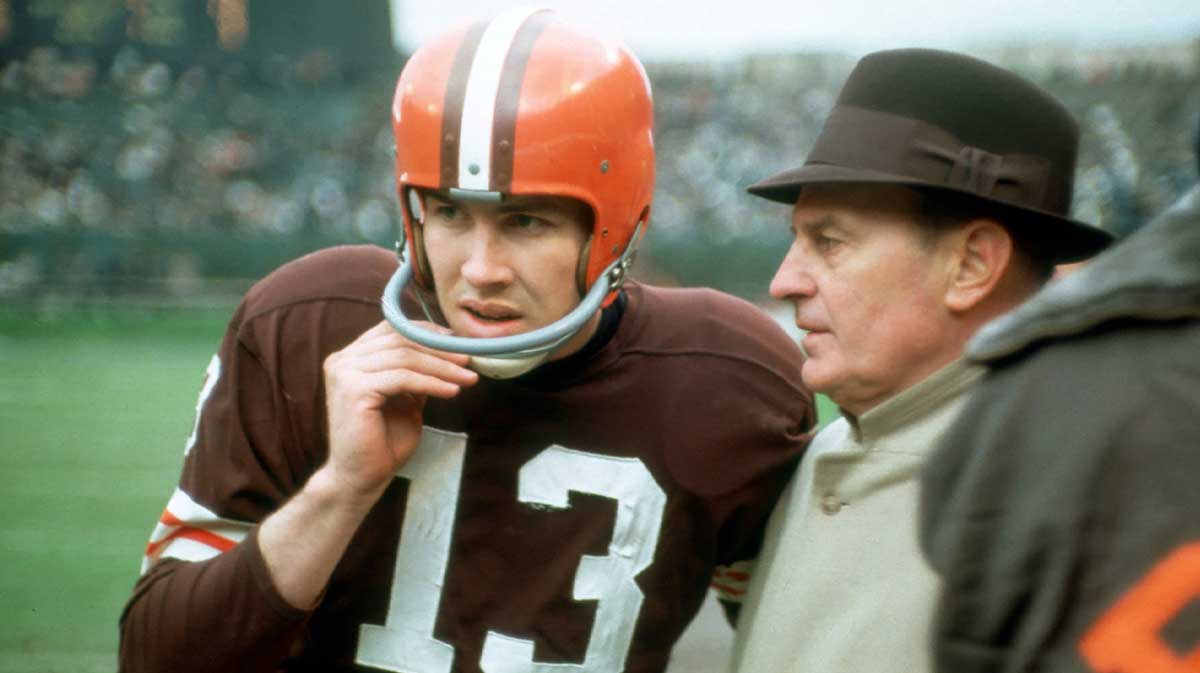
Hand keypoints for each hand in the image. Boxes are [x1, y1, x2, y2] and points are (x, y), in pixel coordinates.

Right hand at [321, 320, 477, 499]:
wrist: (360, 477)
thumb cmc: (383, 441)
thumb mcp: (405, 398)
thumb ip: (417, 373)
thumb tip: (449, 350)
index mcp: (351, 357)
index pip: (392, 328)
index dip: (426, 331)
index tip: (456, 341)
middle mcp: (343, 359)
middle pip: (401, 340)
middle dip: (440, 350)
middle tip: (470, 360)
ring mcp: (345, 372)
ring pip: (405, 357)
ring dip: (442, 367)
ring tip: (467, 378)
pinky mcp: (354, 389)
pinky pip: (403, 378)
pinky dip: (431, 383)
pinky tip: (451, 392)